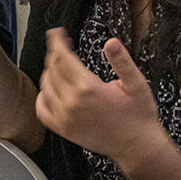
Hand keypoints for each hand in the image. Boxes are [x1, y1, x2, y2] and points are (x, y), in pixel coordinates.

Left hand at [35, 28, 166, 163]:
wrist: (137, 146)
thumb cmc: (138, 116)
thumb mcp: (136, 83)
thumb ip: (122, 61)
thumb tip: (111, 43)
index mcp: (88, 88)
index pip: (63, 58)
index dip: (57, 42)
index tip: (56, 33)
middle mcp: (72, 103)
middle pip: (52, 69)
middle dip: (55, 53)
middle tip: (62, 44)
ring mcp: (65, 118)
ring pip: (46, 86)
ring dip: (49, 71)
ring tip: (59, 63)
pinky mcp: (64, 130)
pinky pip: (42, 111)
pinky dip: (42, 96)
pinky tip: (49, 89)